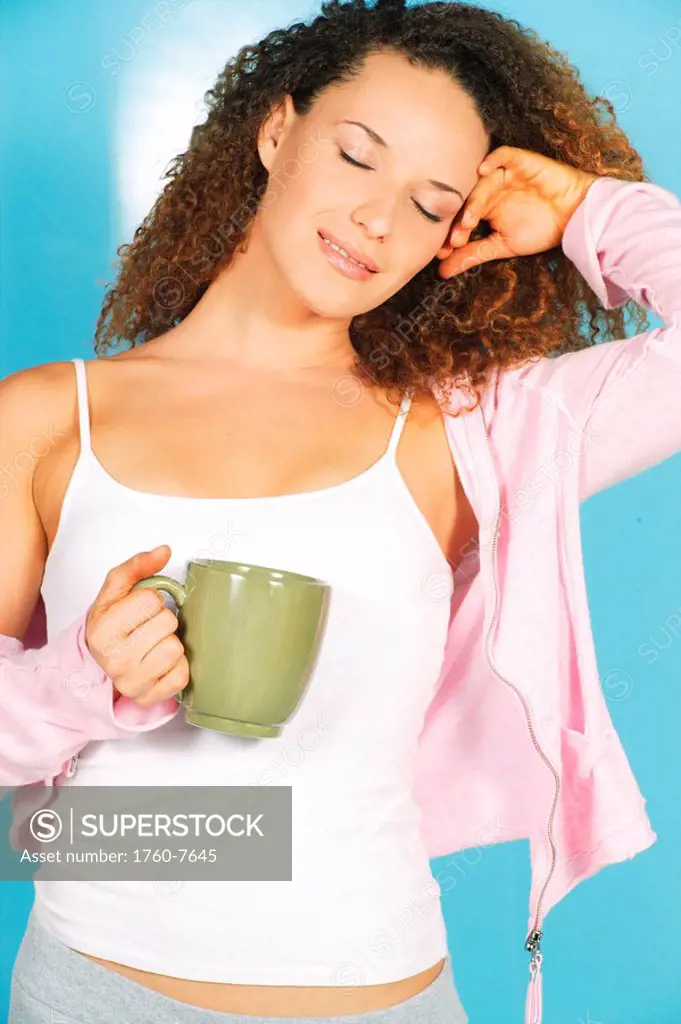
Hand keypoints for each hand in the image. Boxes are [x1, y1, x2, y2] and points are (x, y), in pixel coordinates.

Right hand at [85, 545, 188, 707]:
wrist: (102, 660)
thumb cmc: (113, 623)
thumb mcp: (116, 591)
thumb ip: (137, 566)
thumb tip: (164, 551)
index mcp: (102, 630)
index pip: (151, 600)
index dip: (150, 600)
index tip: (139, 610)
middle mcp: (114, 659)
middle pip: (167, 623)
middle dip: (162, 620)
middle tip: (147, 628)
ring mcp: (131, 682)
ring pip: (175, 649)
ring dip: (171, 643)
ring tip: (154, 645)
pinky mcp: (149, 698)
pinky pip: (181, 676)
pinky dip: (177, 667)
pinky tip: (161, 663)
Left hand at [437, 146, 599, 277]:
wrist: (575, 215)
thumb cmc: (541, 229)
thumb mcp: (501, 247)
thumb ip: (472, 255)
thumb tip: (441, 271)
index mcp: (483, 207)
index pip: (460, 217)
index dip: (450, 232)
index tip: (442, 251)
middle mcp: (490, 189)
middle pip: (467, 199)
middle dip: (458, 220)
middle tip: (454, 239)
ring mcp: (504, 174)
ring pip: (481, 182)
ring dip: (473, 200)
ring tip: (468, 221)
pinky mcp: (520, 162)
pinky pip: (503, 155)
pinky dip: (493, 160)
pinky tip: (482, 170)